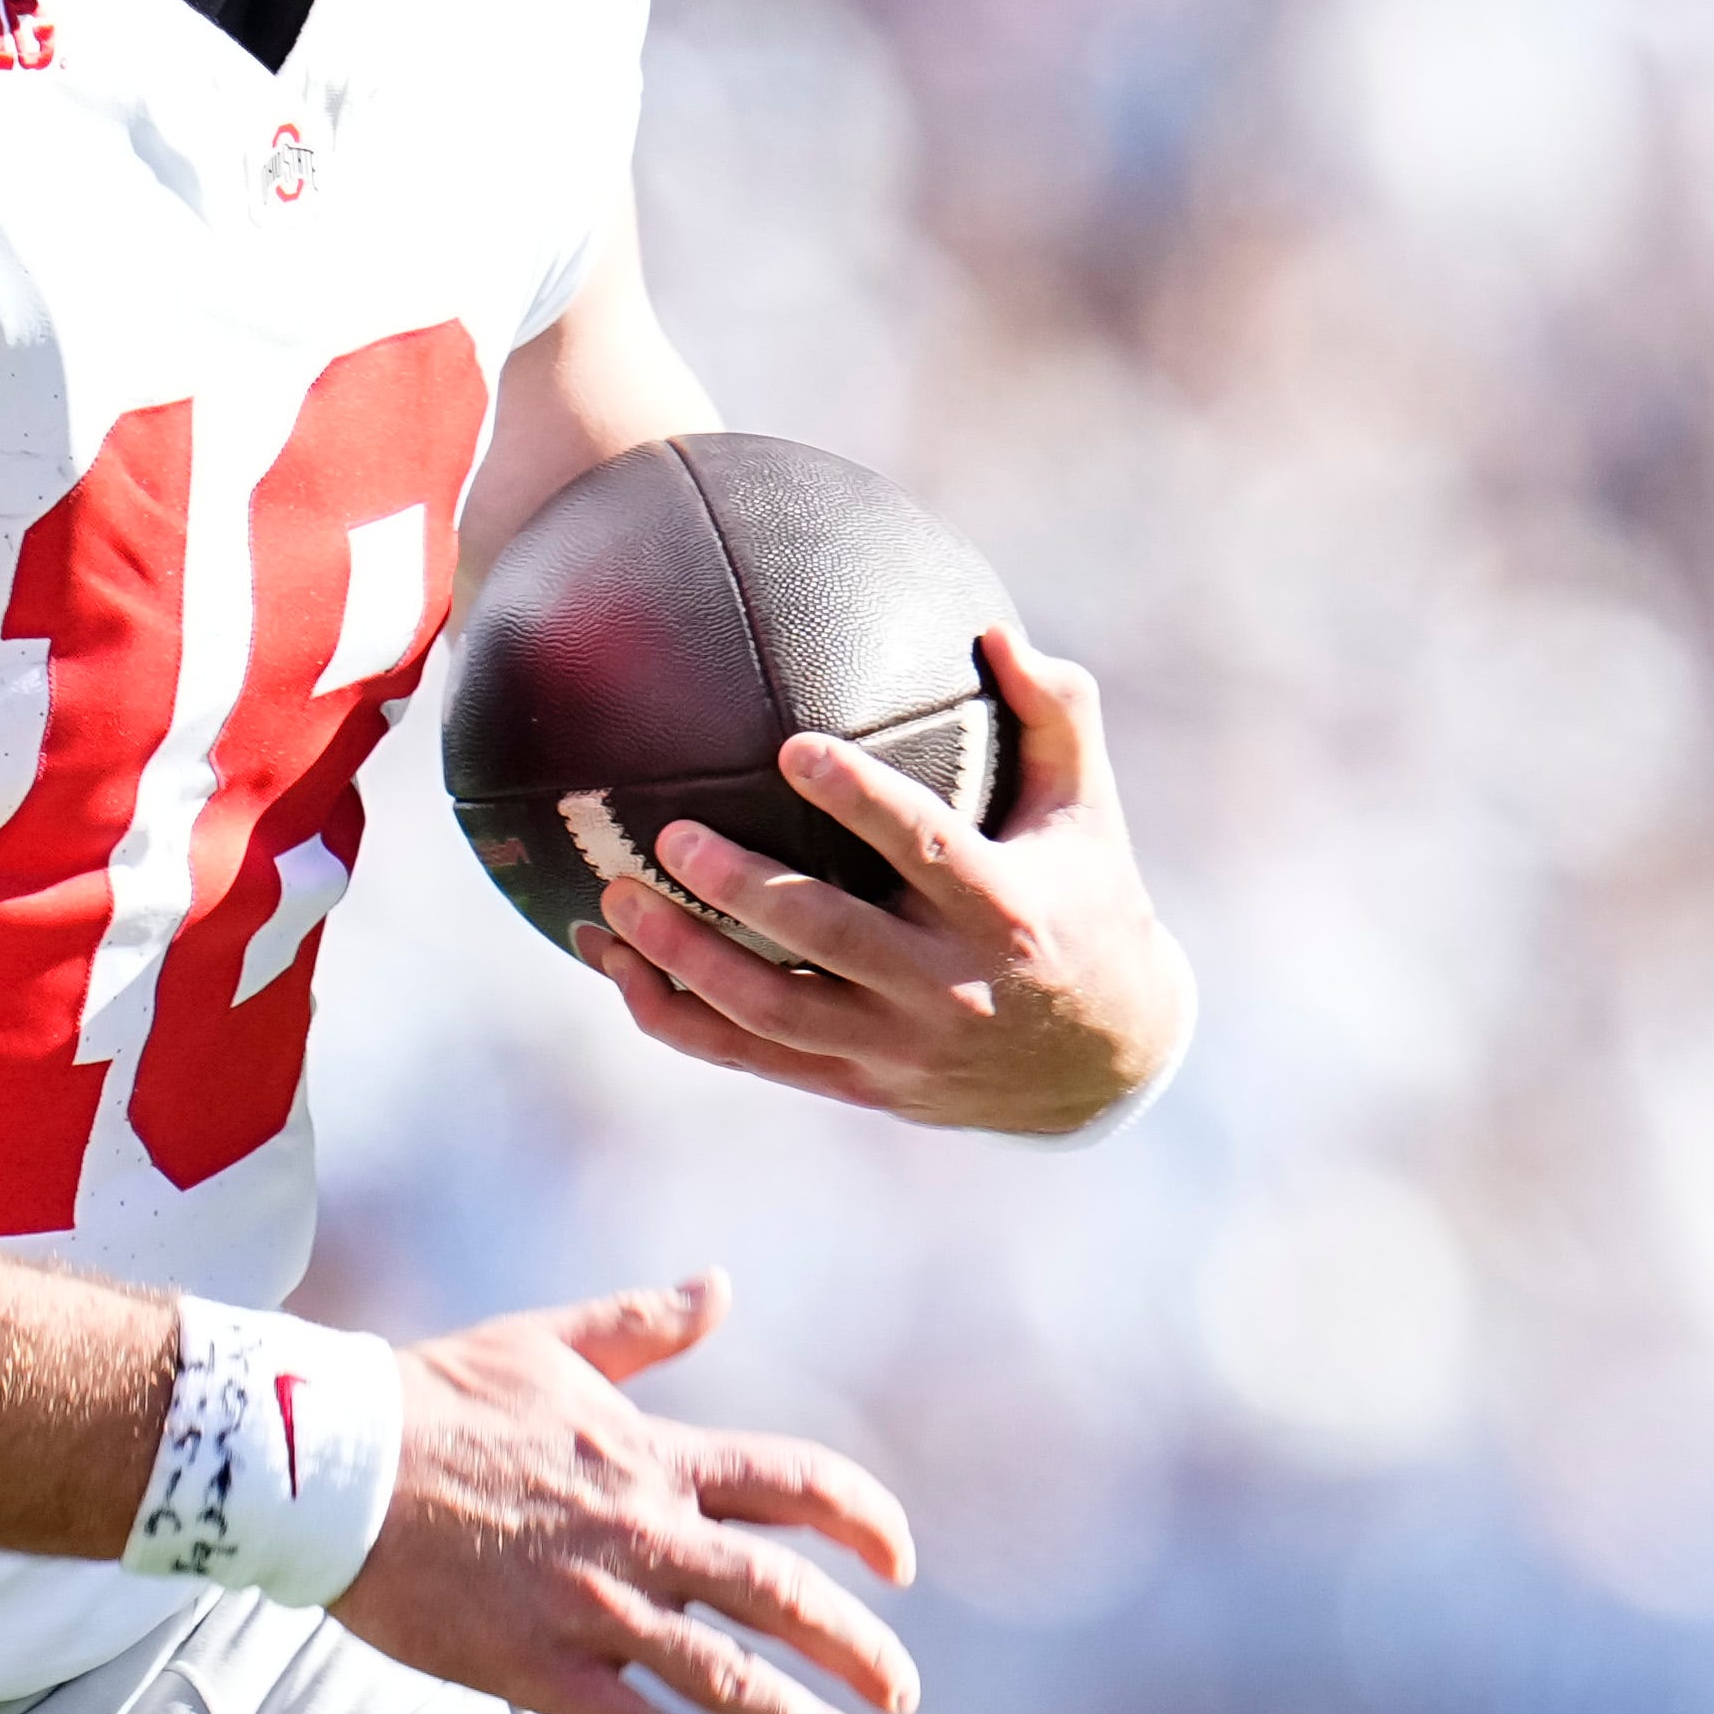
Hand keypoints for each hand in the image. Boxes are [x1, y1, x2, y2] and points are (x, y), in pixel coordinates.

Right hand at [328, 1274, 921, 1713]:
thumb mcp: (550, 1342)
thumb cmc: (435, 1398)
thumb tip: (719, 1286)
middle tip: (903, 1695)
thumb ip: (643, 1324)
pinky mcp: (541, 1666)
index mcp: (653, 1456)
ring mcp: (595, 1606)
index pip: (796, 1485)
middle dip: (859, 1648)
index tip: (901, 1562)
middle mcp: (642, 1533)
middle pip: (784, 1596)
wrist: (334, 1463)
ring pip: (730, 1679)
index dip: (866, 1520)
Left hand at [592, 629, 1191, 1141]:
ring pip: (773, 1010)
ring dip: (686, 959)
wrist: (1100, 1062)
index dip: (860, 800)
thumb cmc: (1087, 906)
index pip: (926, 847)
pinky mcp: (858, 1082)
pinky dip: (675, 1017)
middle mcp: (948, 987)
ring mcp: (898, 1045)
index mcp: (1005, 910)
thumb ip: (1055, 716)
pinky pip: (751, 1055)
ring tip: (613, 899)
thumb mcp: (1088, 815)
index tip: (793, 746)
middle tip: (672, 835)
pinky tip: (615, 966)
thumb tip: (998, 631)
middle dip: (744, 890)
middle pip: (830, 937)